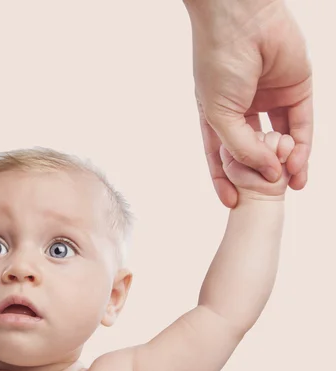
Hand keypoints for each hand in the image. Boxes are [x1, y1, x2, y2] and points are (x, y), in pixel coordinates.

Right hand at [186, 0, 311, 206]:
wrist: (240, 19)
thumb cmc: (218, 64)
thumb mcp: (220, 116)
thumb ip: (242, 148)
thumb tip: (269, 174)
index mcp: (217, 115)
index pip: (223, 155)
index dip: (226, 180)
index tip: (232, 202)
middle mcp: (244, 109)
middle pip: (254, 150)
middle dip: (260, 173)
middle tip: (266, 196)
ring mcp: (270, 99)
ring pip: (281, 140)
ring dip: (286, 164)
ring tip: (289, 186)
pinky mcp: (296, 88)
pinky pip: (302, 124)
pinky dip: (302, 146)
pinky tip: (298, 166)